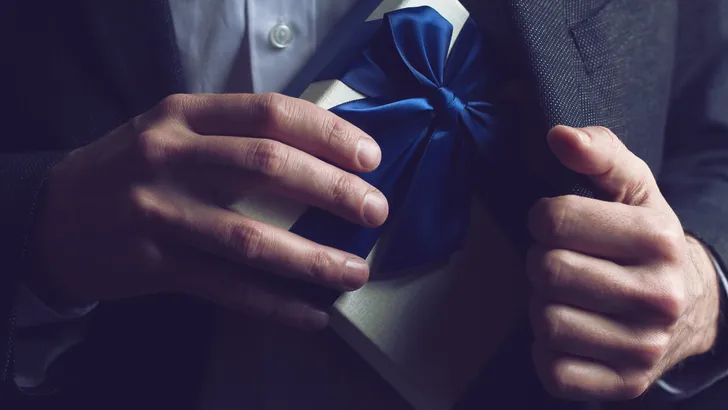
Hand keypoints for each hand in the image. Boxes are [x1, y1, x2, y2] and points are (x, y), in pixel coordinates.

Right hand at [35, 93, 387, 329]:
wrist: (52, 215)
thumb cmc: (131, 169)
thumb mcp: (173, 132)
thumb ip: (233, 135)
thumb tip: (321, 157)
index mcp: (183, 115)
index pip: (269, 112)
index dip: (327, 132)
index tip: (369, 155)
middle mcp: (170, 156)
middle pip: (267, 167)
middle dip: (333, 189)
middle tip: (375, 210)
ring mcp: (159, 212)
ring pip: (251, 237)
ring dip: (312, 259)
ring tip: (354, 272)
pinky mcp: (154, 264)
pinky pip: (226, 289)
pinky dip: (274, 305)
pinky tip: (311, 316)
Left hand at [527, 126, 720, 400]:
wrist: (692, 308)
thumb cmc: (645, 241)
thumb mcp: (632, 187)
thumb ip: (598, 153)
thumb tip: (558, 137)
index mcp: (660, 239)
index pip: (554, 220)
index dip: (544, 219)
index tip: (559, 224)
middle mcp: (660, 297)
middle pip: (546, 272)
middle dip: (542, 263)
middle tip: (565, 263)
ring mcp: (645, 347)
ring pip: (546, 322)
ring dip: (545, 307)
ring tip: (571, 298)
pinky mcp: (626, 384)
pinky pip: (553, 371)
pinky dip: (550, 352)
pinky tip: (574, 333)